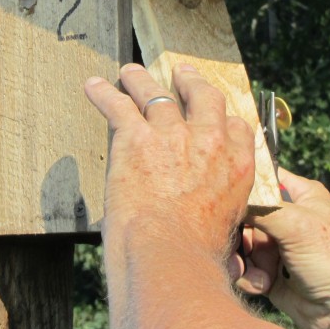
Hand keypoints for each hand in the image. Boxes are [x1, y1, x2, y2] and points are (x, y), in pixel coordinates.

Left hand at [84, 63, 254, 255]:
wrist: (170, 254)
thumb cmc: (197, 255)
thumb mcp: (228, 228)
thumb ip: (221, 211)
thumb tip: (214, 231)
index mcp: (237, 164)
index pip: (236, 126)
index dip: (223, 118)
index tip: (213, 114)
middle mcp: (208, 141)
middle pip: (202, 96)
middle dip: (190, 82)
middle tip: (181, 73)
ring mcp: (172, 134)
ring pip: (155, 94)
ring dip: (140, 80)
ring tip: (130, 72)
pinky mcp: (136, 137)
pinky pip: (117, 105)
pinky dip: (103, 94)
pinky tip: (92, 87)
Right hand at [231, 168, 329, 328]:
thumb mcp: (297, 225)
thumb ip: (259, 207)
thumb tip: (225, 199)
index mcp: (301, 194)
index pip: (262, 175)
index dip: (242, 184)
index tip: (227, 197)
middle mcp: (287, 216)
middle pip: (243, 213)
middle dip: (242, 234)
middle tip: (250, 248)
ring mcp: (277, 245)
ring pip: (239, 242)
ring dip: (245, 259)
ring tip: (262, 275)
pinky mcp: (269, 272)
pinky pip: (244, 266)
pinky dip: (248, 276)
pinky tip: (264, 287)